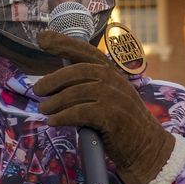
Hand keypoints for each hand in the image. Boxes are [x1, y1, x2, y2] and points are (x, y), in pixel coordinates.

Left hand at [35, 31, 174, 183]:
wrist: (147, 146)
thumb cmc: (122, 123)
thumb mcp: (110, 96)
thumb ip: (89, 86)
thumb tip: (53, 85)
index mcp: (111, 71)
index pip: (85, 51)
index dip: (62, 43)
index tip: (42, 37)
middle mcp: (113, 79)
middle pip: (76, 71)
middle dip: (52, 79)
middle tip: (37, 90)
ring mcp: (113, 97)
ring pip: (74, 93)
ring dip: (54, 102)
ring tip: (43, 109)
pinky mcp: (111, 116)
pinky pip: (79, 112)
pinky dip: (63, 117)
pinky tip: (53, 121)